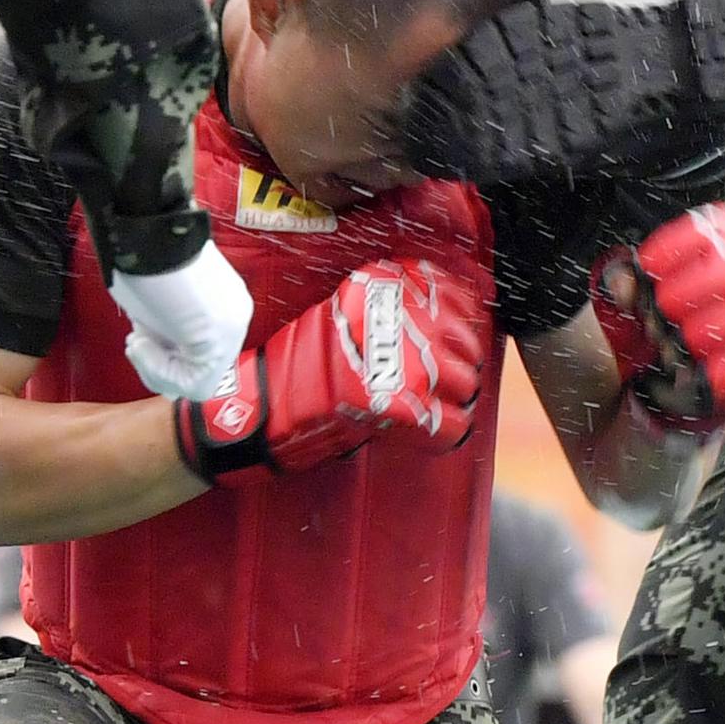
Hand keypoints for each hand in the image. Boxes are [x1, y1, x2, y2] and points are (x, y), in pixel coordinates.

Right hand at [110, 244, 253, 402]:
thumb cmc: (142, 255)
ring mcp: (232, 328)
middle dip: (160, 363)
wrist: (145, 232)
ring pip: (198, 382)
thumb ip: (165, 323)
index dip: (163, 355)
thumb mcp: (157, 296)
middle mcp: (234, 314)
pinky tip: (140, 343)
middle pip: (200, 368)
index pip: (200, 350)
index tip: (138, 337)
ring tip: (138, 340)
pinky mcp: (219, 339)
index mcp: (223, 299)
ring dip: (156, 369)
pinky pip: (194, 384)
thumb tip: (154, 348)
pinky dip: (158, 372)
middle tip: (136, 341)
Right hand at [176, 258, 485, 479]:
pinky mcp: (399, 408)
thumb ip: (383, 313)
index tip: (461, 331)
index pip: (449, 294)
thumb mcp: (337, 317)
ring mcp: (399, 365)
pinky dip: (446, 432)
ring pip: (464, 382)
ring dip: (457, 396)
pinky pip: (450, 425)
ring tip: (440, 404)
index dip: (462, 317)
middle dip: (463, 361)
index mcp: (379, 291)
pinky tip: (431, 431)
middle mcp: (395, 322)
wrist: (259, 408)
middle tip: (449, 376)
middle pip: (465, 341)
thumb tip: (439, 317)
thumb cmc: (294, 365)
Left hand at [591, 205, 724, 433]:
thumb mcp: (641, 296)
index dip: (674, 245)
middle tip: (659, 314)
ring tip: (680, 344)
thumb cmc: (671, 322)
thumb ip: (625, 284)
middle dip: (686, 291)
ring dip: (707, 329)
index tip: (647, 269)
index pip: (711, 229)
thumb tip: (622, 284)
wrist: (697, 375)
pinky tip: (704, 375)